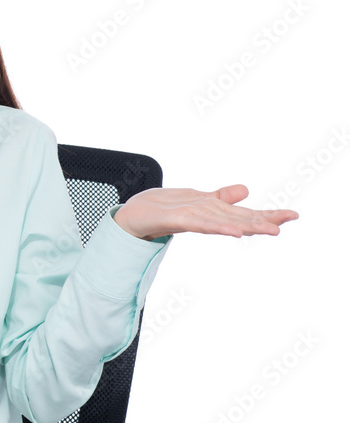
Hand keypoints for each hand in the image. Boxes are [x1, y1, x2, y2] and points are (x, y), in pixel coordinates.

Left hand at [112, 184, 297, 240]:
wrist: (131, 215)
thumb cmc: (162, 208)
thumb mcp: (196, 197)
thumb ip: (221, 197)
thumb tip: (245, 190)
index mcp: (212, 212)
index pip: (243, 213)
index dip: (266, 214)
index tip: (292, 215)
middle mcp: (205, 217)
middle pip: (238, 219)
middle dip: (264, 220)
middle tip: (289, 222)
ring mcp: (192, 219)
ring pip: (224, 222)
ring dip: (248, 226)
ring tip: (271, 229)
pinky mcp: (176, 220)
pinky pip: (200, 224)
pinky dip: (218, 227)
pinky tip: (234, 231)